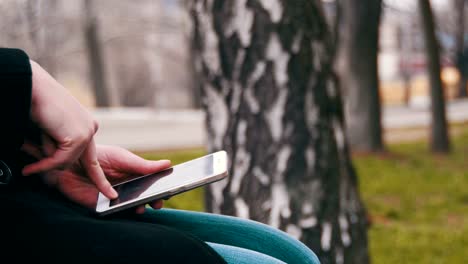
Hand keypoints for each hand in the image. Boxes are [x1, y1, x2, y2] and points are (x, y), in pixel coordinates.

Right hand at [22, 60, 116, 199]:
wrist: (32, 87)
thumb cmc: (38, 105)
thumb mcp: (53, 128)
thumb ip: (61, 142)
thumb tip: (59, 162)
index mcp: (87, 124)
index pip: (93, 156)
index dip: (99, 178)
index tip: (110, 193)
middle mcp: (90, 128)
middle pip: (85, 162)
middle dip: (71, 175)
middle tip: (67, 185)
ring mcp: (87, 132)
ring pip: (67, 162)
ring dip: (46, 156)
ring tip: (35, 137)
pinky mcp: (78, 136)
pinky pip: (60, 160)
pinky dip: (44, 163)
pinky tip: (32, 164)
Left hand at [22, 144, 170, 212]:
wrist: (68, 161)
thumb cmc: (97, 156)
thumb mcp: (123, 157)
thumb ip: (143, 164)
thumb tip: (168, 164)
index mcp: (133, 176)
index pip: (151, 185)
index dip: (161, 188)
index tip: (171, 190)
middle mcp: (126, 189)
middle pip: (144, 198)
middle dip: (152, 201)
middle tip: (158, 202)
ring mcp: (114, 199)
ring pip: (131, 207)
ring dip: (138, 208)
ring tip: (142, 206)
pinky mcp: (100, 207)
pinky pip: (114, 213)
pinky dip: (121, 212)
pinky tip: (126, 207)